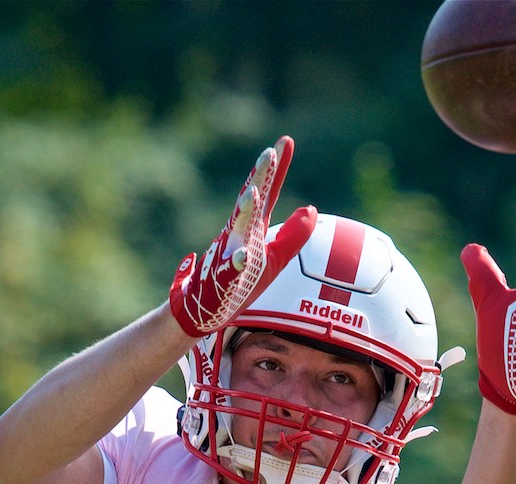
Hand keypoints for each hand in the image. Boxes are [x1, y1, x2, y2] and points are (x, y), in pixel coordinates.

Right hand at [168, 137, 318, 337]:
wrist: (204, 311)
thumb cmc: (240, 284)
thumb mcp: (274, 259)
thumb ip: (293, 235)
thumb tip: (311, 208)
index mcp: (252, 228)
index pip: (267, 193)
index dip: (276, 169)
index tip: (285, 141)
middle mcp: (238, 234)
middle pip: (251, 201)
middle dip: (259, 179)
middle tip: (269, 154)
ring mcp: (228, 253)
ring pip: (237, 228)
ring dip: (245, 211)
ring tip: (254, 193)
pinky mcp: (222, 278)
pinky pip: (229, 269)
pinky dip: (235, 262)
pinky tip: (242, 256)